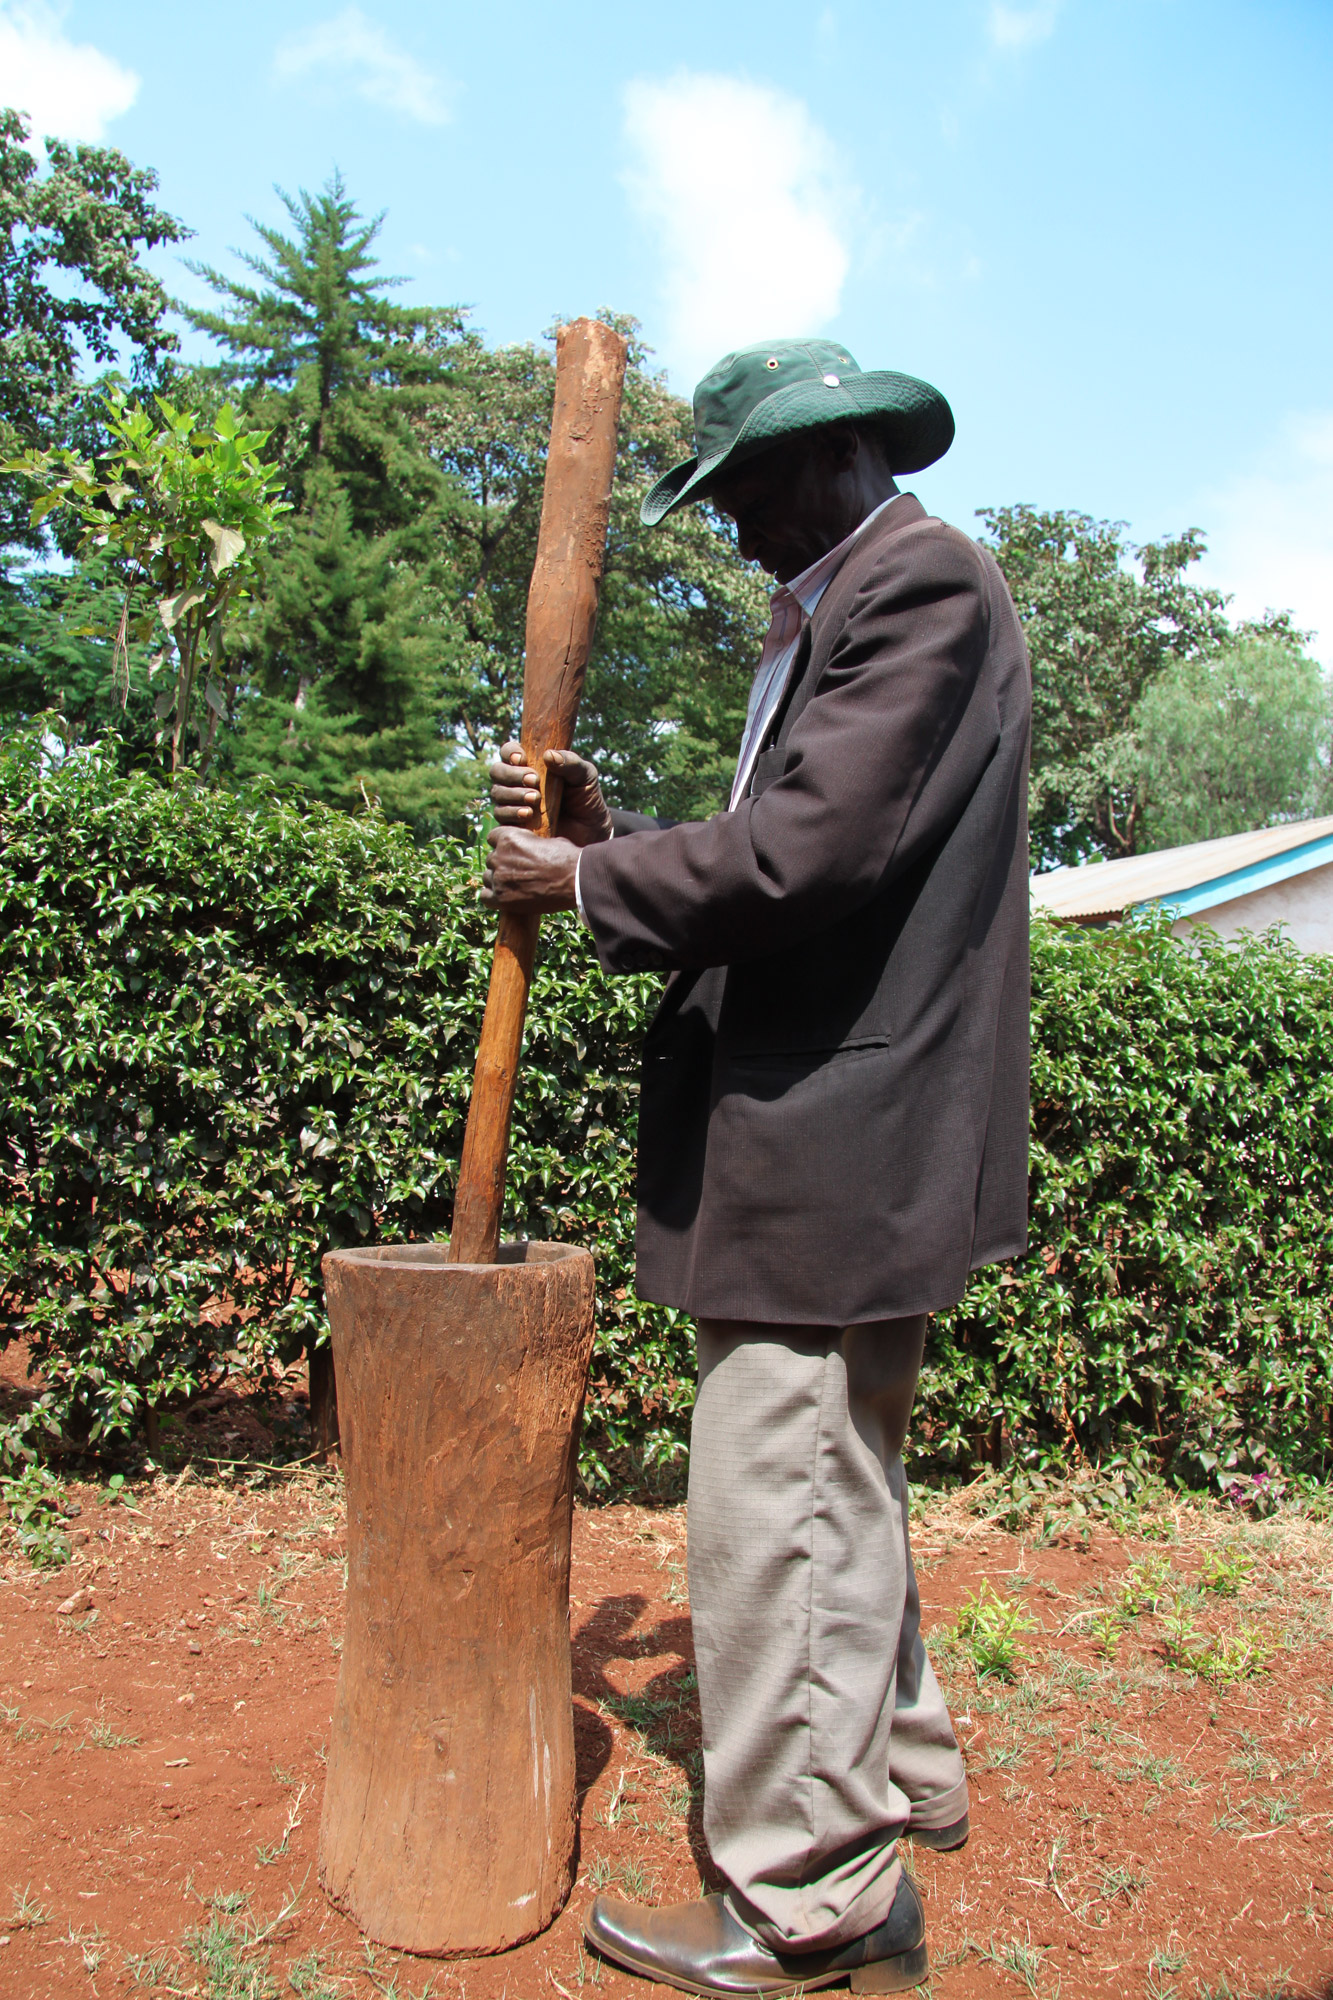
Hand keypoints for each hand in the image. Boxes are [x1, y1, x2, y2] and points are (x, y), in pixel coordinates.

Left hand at [482, 828, 580, 911]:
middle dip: (502, 864)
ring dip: (498, 880)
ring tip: (515, 886)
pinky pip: (485, 897)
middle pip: (491, 859)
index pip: (492, 837)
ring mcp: (499, 878)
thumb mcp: (547, 840)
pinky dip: (493, 897)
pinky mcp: (501, 898)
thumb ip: (530, 843)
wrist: (575, 881)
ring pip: (488, 877)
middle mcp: (499, 856)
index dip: (502, 845)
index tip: (512, 852)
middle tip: (519, 872)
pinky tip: (505, 897)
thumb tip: (530, 847)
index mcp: (508, 837)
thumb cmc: (566, 858)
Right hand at [488, 742, 612, 848]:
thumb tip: (548, 755)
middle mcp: (518, 782)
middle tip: (534, 781)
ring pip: (497, 793)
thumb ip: (571, 762)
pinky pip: (501, 816)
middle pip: (497, 771)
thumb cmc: (586, 798)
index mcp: (532, 764)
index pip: (510, 751)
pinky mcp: (513, 824)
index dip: (510, 752)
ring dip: (513, 794)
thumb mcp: (585, 776)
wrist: (591, 831)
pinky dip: (512, 812)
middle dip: (511, 774)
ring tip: (535, 798)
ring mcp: (513, 803)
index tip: (522, 759)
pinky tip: (528, 814)